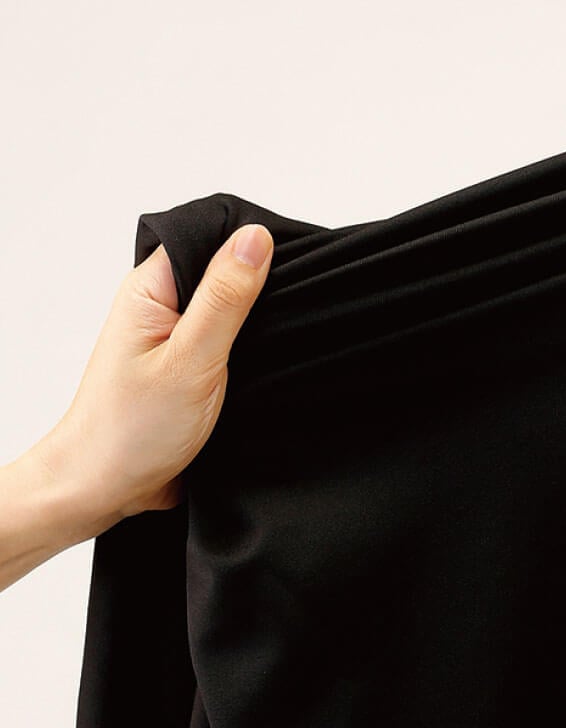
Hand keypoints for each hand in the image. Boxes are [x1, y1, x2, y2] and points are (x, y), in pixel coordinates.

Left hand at [37, 223, 273, 526]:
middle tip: (290, 313)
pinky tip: (270, 363)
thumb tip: (255, 239)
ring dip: (261, 324)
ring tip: (280, 342)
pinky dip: (255, 351)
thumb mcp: (190, 360)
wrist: (108, 489)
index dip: (253, 247)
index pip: (211, 238)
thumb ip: (224, 299)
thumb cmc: (131, 431)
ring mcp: (179, 337)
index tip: (294, 265)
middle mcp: (164, 306)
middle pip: (226, 271)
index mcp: (152, 290)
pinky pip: (235, 342)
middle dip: (263, 288)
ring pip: (235, 309)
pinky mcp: (194, 365)